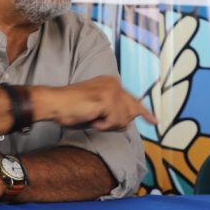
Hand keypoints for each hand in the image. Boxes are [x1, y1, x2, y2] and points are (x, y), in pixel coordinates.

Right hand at [32, 75, 156, 131]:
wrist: (54, 103)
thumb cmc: (71, 109)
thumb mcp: (97, 110)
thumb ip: (114, 112)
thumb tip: (130, 120)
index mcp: (111, 83)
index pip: (133, 100)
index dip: (144, 113)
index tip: (155, 121)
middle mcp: (114, 83)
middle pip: (130, 113)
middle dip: (116, 123)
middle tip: (97, 119)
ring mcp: (112, 90)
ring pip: (123, 120)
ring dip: (107, 125)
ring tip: (92, 117)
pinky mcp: (107, 99)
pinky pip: (114, 122)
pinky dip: (102, 126)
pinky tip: (92, 118)